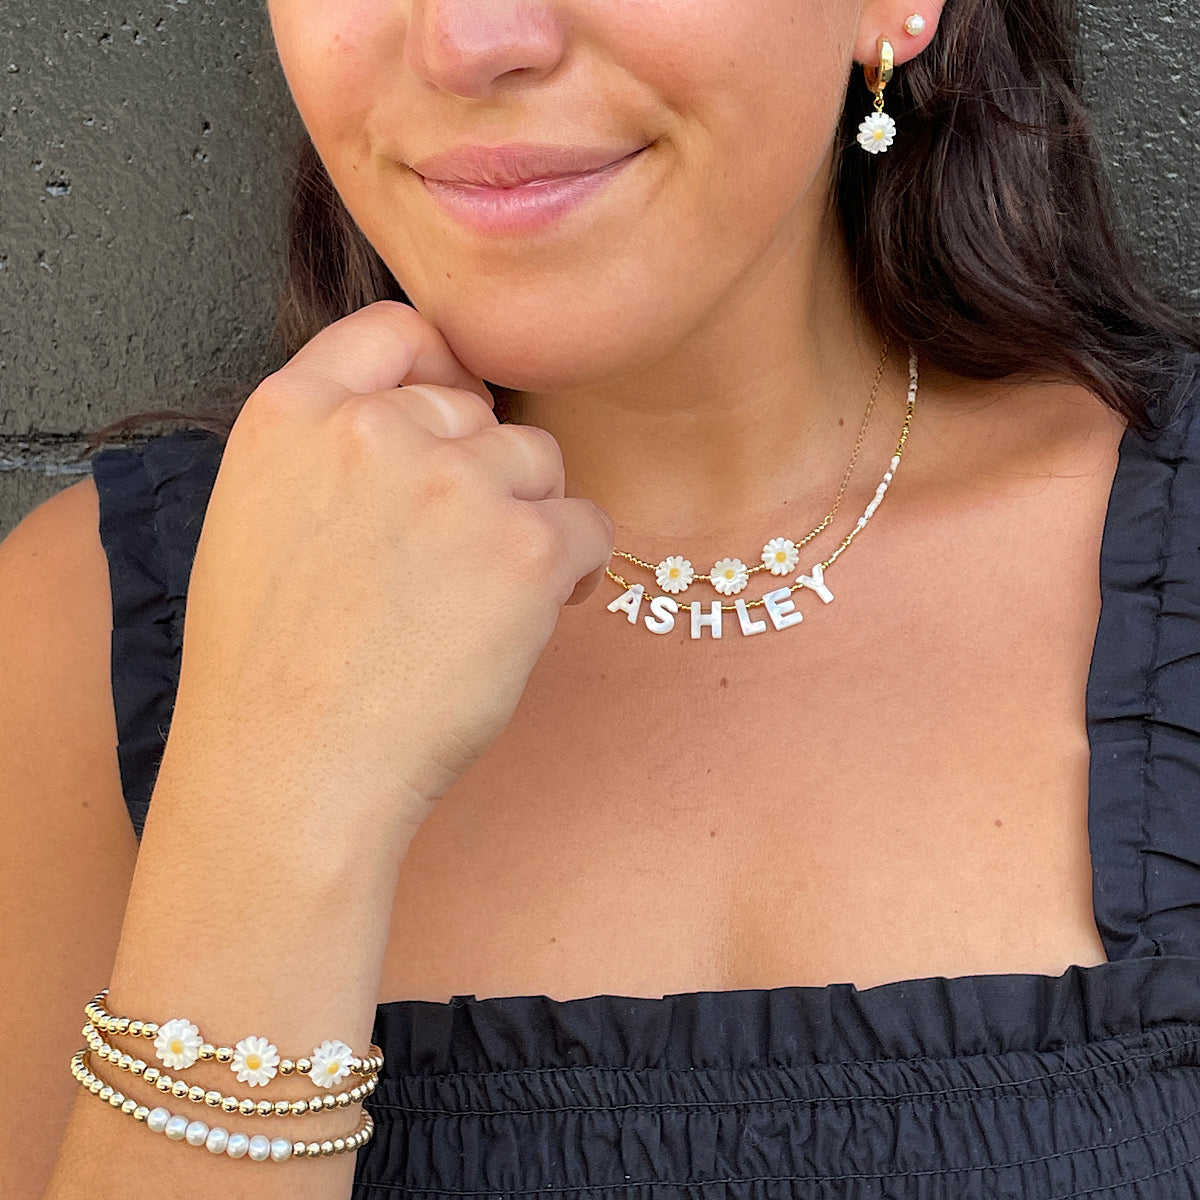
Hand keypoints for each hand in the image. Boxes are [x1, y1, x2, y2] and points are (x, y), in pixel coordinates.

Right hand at [167, 300, 614, 832]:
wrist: (291, 774)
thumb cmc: (269, 672)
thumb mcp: (258, 520)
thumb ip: (330, 451)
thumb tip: (431, 421)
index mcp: (291, 413)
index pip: (397, 332)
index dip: (440, 372)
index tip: (457, 418)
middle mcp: (375, 429)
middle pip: (479, 409)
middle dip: (482, 470)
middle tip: (459, 554)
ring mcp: (454, 484)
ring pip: (539, 462)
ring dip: (528, 519)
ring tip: (486, 597)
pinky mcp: (526, 547)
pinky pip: (589, 525)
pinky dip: (571, 569)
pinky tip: (529, 617)